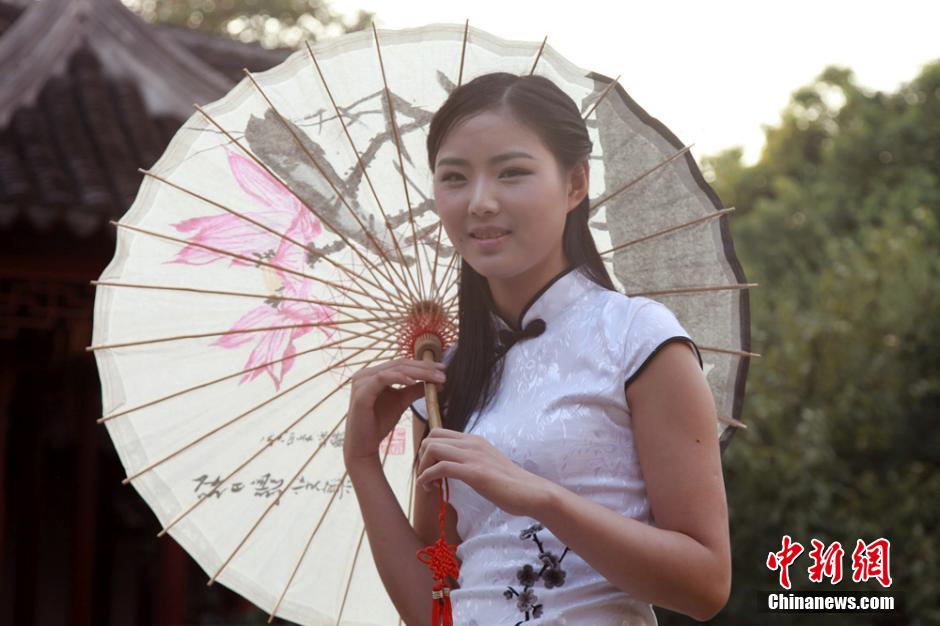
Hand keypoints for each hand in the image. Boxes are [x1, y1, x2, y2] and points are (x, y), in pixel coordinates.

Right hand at [343, 357, 446, 461]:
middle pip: (400, 364)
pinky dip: (399, 378)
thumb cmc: (379, 423)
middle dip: (424, 368)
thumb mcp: (401, 402)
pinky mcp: (361, 393)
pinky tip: (413, 382)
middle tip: (443, 372)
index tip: (442, 368)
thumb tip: (437, 382)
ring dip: (417, 372)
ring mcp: (362, 382)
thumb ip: (415, 390)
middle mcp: (365, 374)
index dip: (423, 364)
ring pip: (394, 369)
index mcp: (374, 373)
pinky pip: (382, 379)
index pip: (402, 363)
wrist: (363, 445)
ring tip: (434, 378)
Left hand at [415, 429, 551, 517]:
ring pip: (432, 449)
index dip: (428, 449)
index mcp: (474, 440)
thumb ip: (471, 461)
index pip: (439, 433)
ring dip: (423, 468)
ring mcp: (472, 456)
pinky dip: (427, 477)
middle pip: (431, 438)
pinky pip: (440, 468)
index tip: (429, 467)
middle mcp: (471, 443)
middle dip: (422, 458)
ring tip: (427, 484)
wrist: (530, 492)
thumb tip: (454, 467)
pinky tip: (430, 488)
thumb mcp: (486, 464)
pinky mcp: (473, 472)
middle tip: (426, 476)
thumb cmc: (510, 484)